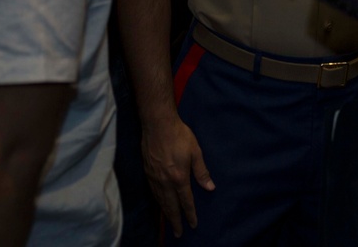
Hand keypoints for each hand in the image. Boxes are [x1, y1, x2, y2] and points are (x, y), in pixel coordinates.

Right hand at [141, 116, 215, 236]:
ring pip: (160, 201)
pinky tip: (160, 204)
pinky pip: (153, 193)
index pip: (185, 201)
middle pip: (171, 206)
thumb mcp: (196, 152)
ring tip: (170, 222)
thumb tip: (210, 187)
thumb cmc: (180, 136)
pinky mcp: (147, 172)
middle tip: (178, 233)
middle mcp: (165, 182)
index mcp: (179, 178)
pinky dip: (158, 202)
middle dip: (175, 221)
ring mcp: (154, 178)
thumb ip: (202, 171)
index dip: (190, 214)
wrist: (157, 125)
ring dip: (166, 213)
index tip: (193, 225)